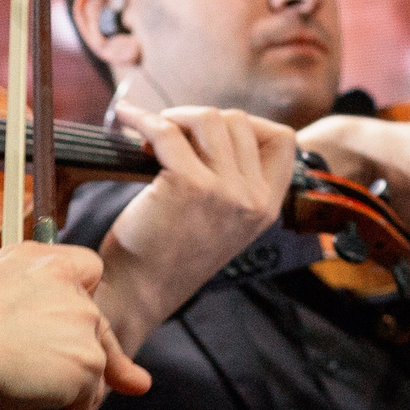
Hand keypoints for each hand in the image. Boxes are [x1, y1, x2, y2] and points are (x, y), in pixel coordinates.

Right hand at [0, 242, 149, 409]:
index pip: (87, 270)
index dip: (81, 310)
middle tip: (56, 397)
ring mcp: (83, 324)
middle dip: (81, 374)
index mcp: (38, 261)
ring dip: (49, 406)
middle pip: (96, 336)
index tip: (81, 335)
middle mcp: (68, 286)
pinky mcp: (88, 364)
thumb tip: (74, 353)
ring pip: (86, 383)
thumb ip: (26, 323)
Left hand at [96, 104, 298, 348]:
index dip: (249, 124)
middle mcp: (252, 199)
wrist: (138, 293)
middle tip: (170, 136)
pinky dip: (142, 118)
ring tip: (151, 135)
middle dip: (200, 118)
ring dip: (175, 116)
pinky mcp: (188, 185)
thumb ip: (233, 184)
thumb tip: (211, 126)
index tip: (213, 132)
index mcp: (266, 208)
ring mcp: (224, 192)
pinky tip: (126, 119)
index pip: (283, 140)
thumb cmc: (169, 255)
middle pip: (239, 121)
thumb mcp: (223, 222)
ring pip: (209, 118)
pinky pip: (167, 131)